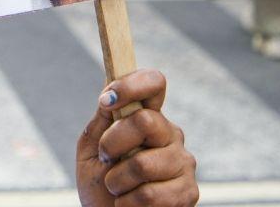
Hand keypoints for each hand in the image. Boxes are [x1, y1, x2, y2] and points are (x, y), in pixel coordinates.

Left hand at [76, 69, 197, 206]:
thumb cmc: (99, 184)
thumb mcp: (91, 149)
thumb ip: (102, 122)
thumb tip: (109, 93)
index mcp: (148, 117)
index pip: (154, 83)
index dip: (131, 85)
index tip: (106, 100)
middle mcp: (170, 135)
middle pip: (145, 121)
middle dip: (113, 143)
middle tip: (107, 159)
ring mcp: (183, 163)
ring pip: (143, 163)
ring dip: (117, 181)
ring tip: (117, 188)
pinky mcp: (188, 192)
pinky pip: (150, 194)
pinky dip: (127, 203)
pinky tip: (129, 205)